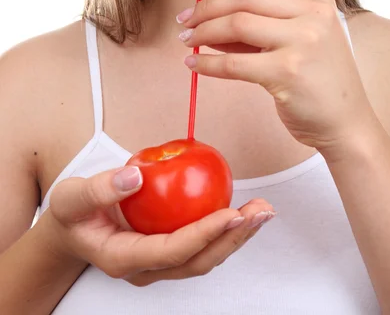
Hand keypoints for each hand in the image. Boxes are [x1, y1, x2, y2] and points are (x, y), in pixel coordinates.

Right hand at [48, 165, 274, 286]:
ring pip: (205, 256)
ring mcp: (160, 262)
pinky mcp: (169, 249)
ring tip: (261, 211)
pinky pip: (202, 242)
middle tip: (260, 212)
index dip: (204, 235)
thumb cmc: (73, 214)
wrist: (73, 229)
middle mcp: (147, 268)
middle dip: (233, 239)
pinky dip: (225, 228)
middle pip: (198, 261)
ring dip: (236, 235)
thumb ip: (98, 189)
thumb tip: (134, 177)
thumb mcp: (72, 197)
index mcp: (123, 258)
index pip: (171, 251)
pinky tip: (243, 208)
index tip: (230, 213)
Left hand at [179, 0, 376, 154]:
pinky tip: (194, 66)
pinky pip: (234, 63)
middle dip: (206, 4)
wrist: (345, 123)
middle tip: (185, 18)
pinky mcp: (289, 73)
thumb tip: (206, 13)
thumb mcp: (296, 39)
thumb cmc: (316, 79)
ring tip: (187, 40)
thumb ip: (258, 22)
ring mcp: (304, 41)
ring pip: (237, 23)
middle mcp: (313, 13)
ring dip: (203, 31)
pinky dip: (207, 64)